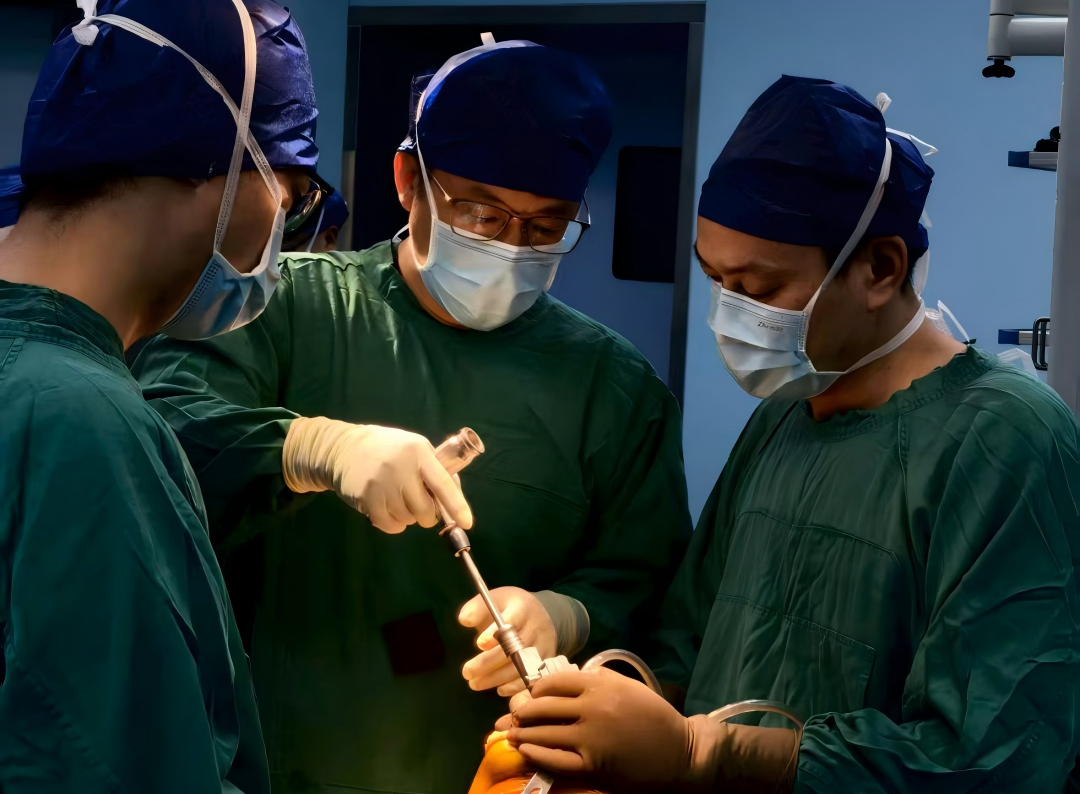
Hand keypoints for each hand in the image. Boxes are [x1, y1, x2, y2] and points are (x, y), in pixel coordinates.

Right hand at [282, 417, 472, 533]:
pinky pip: (390, 525)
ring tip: (398, 500)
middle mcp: (401, 467)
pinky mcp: (366, 498)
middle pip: (426, 509)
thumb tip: (454, 497)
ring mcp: (382, 484)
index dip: (457, 505)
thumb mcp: (412, 446)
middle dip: (428, 514)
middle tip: (420, 503)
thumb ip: (433, 468)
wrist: (342, 448)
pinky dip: (394, 524)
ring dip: (408, 516)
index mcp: (418, 451)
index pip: (443, 483)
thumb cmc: (386, 448)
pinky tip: (388, 510)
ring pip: (408, 519)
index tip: (467, 522)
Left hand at [459, 587, 556, 696]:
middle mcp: (537, 626)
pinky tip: (499, 689)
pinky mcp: (548, 661)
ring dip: (497, 678)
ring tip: (475, 683)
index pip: (512, 620)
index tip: (479, 644)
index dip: (496, 633)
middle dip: (489, 662)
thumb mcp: (493, 600)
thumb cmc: (508, 608)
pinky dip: (516, 687)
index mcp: (522, 607)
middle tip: (467, 672)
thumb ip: (476, 608)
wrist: (537, 613)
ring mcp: (544, 645)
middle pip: (515, 647)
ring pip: (522, 666)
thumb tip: (464, 620)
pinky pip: (533, 677)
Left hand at [507, 669, 798, 792]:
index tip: (531, 694)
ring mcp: (590, 738)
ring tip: (510, 733)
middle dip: (522, 711)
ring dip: (522, 732)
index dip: (537, 689)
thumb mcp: (629, 687)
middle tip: (512, 714)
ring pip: (543, 732)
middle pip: (542, 706)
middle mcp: (591, 709)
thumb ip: (599, 681)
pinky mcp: (592, 765)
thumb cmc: (655, 718)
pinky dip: (536, 752)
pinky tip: (526, 749)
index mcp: (600, 686)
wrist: (679, 753)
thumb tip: (569, 679)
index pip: (554, 682)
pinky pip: (554, 758)